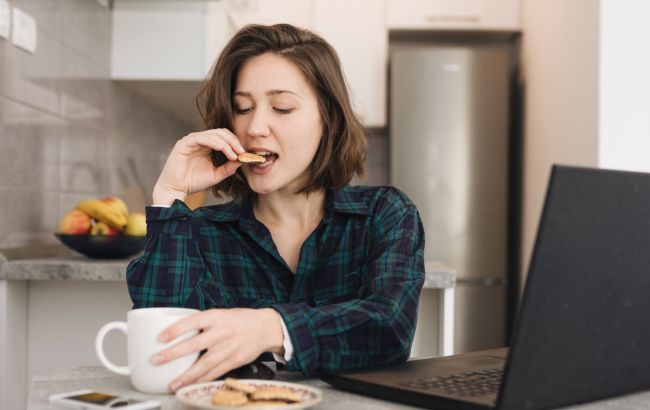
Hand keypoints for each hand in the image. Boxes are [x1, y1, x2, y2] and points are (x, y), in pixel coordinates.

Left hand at [151, 308, 284, 391]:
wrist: (266, 327)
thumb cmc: (240, 320)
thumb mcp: (221, 314)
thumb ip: (203, 323)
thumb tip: (178, 333)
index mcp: (216, 316)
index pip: (192, 321)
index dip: (175, 330)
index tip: (160, 338)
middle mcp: (222, 331)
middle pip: (195, 344)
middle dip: (173, 354)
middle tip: (156, 360)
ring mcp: (230, 347)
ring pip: (205, 364)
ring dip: (187, 375)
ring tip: (173, 383)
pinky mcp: (236, 360)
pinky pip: (216, 372)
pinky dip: (203, 380)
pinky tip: (192, 385)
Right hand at [152, 129, 245, 204]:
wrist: (176, 189)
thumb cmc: (194, 182)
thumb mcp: (216, 175)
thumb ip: (228, 168)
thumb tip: (242, 160)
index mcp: (207, 146)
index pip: (224, 137)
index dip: (235, 143)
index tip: (245, 154)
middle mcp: (200, 141)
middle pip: (221, 133)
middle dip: (233, 141)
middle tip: (241, 152)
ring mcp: (192, 140)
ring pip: (213, 134)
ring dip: (226, 143)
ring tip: (234, 154)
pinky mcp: (184, 143)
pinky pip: (201, 138)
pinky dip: (214, 142)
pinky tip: (222, 149)